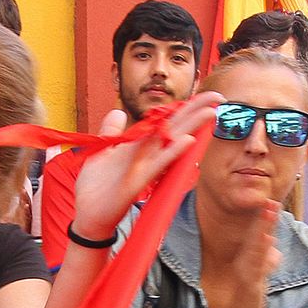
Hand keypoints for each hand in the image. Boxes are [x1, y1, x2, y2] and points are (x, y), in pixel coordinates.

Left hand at [69, 93, 218, 239]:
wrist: (88, 213)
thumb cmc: (97, 185)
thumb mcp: (102, 151)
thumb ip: (111, 130)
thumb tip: (117, 111)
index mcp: (140, 145)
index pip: (166, 121)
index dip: (183, 107)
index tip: (203, 94)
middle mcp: (148, 154)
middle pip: (176, 128)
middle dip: (196, 111)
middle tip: (218, 97)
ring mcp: (146, 168)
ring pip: (173, 143)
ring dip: (192, 127)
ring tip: (210, 113)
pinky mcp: (138, 182)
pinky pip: (158, 164)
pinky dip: (173, 152)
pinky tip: (187, 141)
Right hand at [210, 202, 280, 307]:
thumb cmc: (250, 298)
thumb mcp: (260, 274)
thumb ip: (265, 258)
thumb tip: (271, 243)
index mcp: (249, 259)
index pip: (258, 236)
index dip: (265, 219)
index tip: (272, 202)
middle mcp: (246, 262)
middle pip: (256, 236)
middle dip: (264, 218)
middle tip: (271, 200)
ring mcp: (247, 272)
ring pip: (255, 247)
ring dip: (262, 229)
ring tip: (269, 213)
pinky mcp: (250, 284)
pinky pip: (256, 266)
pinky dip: (260, 253)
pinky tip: (265, 242)